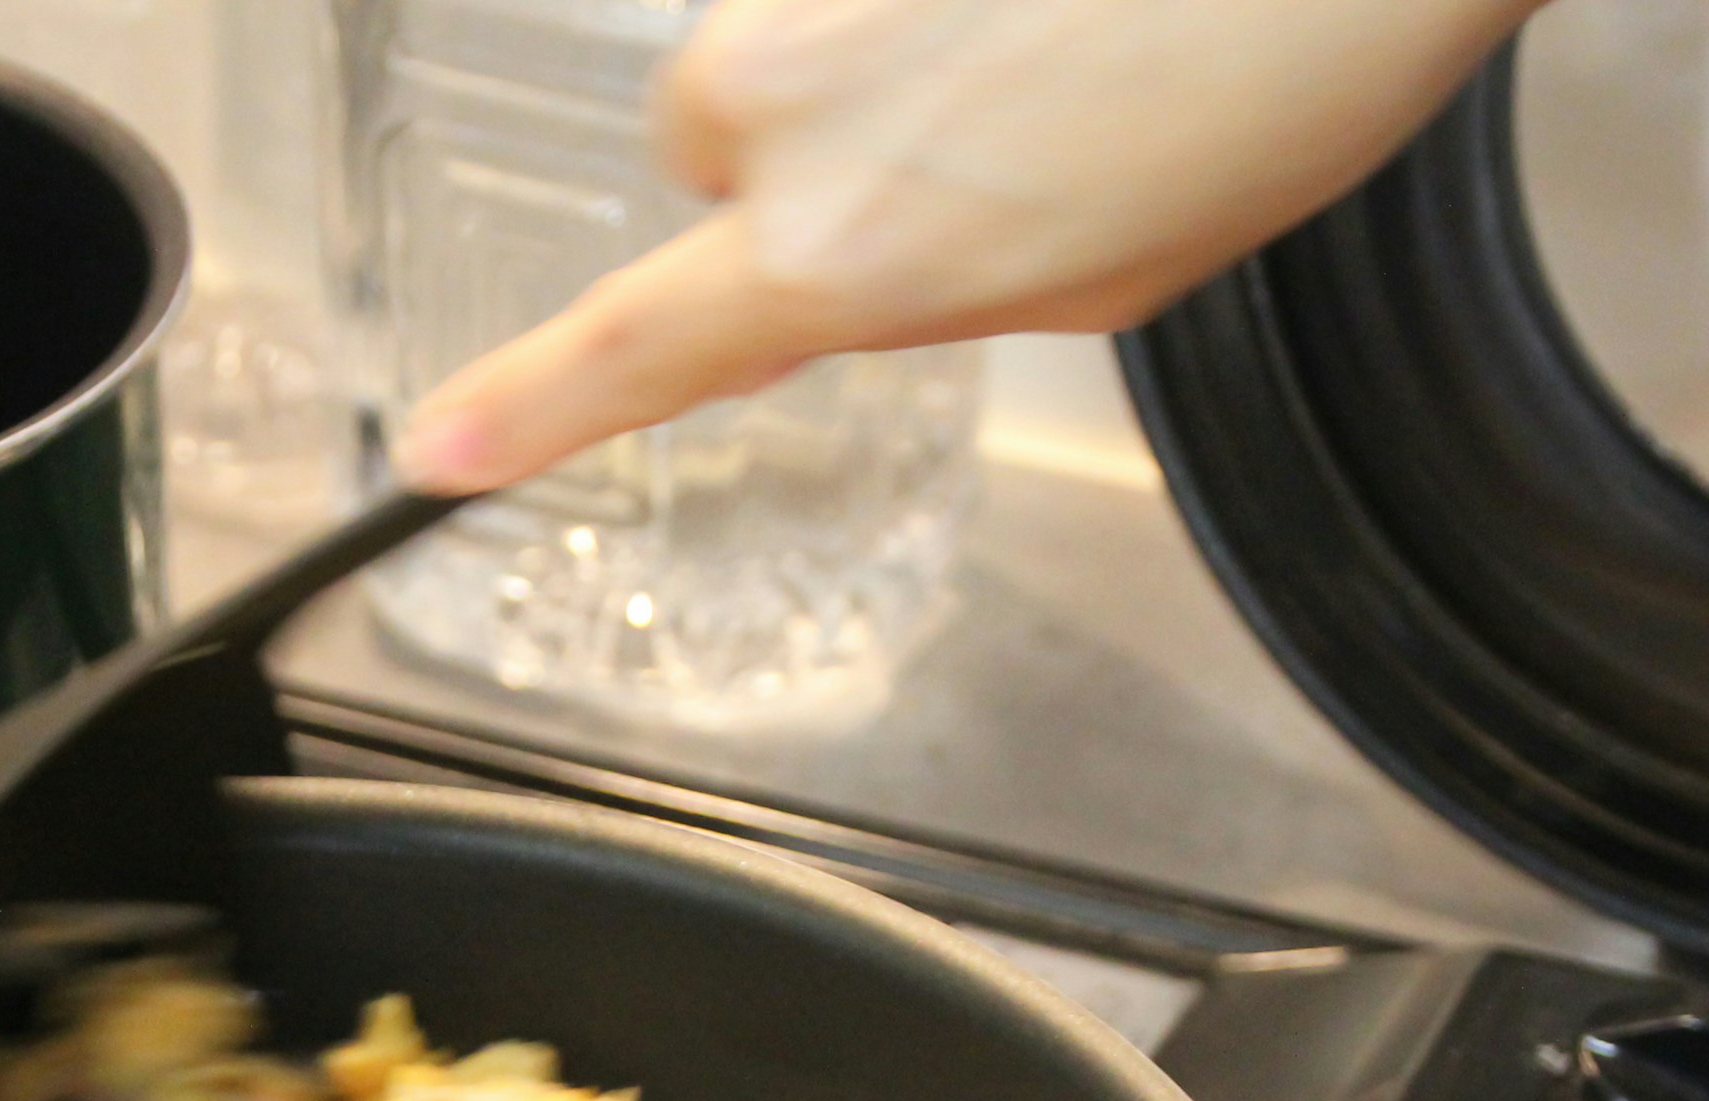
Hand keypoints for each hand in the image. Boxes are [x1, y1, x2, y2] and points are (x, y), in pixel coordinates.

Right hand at [393, 0, 1544, 491]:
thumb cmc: (1270, 84)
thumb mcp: (1106, 281)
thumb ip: (937, 291)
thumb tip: (863, 265)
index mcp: (847, 245)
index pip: (638, 349)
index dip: (526, 411)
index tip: (439, 451)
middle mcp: (782, 97)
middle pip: (716, 144)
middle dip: (821, 158)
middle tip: (1001, 152)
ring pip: (788, 38)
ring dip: (891, 54)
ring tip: (1065, 40)